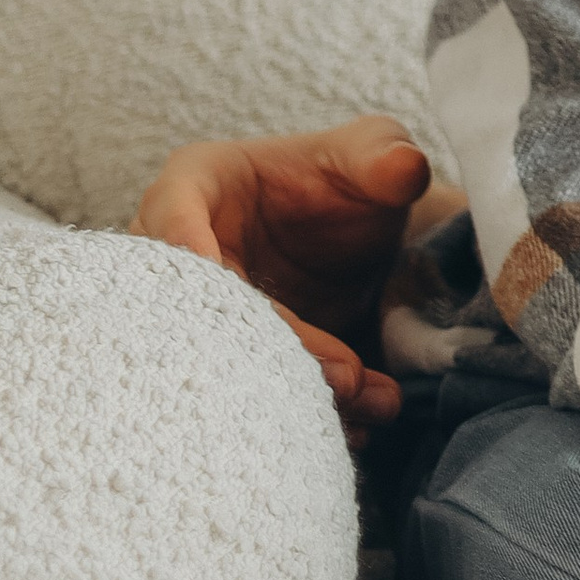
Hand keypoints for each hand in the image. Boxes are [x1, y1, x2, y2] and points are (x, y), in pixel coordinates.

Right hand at [128, 116, 438, 434]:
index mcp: (193, 184)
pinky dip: (293, 414)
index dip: (198, 258)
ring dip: (290, 391)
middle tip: (345, 375)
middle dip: (274, 348)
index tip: (241, 303)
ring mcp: (190, 316)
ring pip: (220, 363)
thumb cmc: (342, 177)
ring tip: (365, 399)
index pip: (175, 219)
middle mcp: (174, 254)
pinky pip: (240, 395)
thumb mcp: (369, 153)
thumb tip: (406, 167)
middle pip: (201, 309)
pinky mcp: (219, 362)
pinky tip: (354, 425)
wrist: (350, 238)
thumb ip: (385, 155)